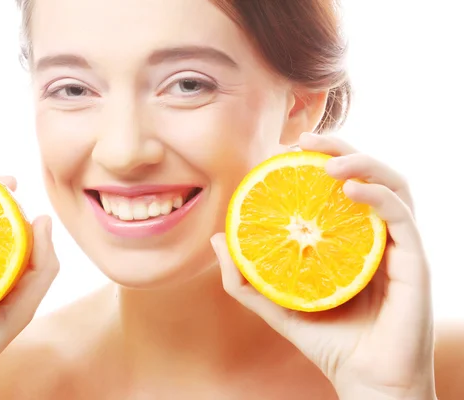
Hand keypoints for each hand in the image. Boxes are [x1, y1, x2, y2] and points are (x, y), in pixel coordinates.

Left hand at [211, 133, 435, 399]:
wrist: (365, 381)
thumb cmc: (327, 341)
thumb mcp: (277, 304)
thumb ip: (246, 278)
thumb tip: (218, 239)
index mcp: (351, 238)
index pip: (342, 185)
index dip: (319, 159)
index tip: (284, 150)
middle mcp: (378, 234)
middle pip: (369, 173)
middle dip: (340, 147)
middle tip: (304, 141)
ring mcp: (399, 245)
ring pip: (393, 184)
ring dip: (361, 162)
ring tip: (325, 161)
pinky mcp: (415, 261)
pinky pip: (401, 216)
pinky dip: (378, 195)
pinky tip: (349, 189)